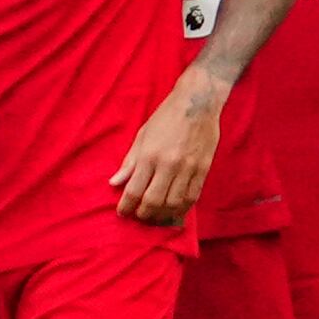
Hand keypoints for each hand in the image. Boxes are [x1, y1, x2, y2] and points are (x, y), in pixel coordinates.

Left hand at [111, 70, 228, 222]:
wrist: (198, 102)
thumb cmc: (166, 117)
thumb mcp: (143, 135)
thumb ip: (129, 162)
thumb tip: (114, 183)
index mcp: (149, 155)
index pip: (134, 190)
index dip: (126, 207)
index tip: (122, 213)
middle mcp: (168, 164)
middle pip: (153, 202)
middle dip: (144, 214)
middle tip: (139, 216)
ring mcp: (188, 168)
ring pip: (173, 203)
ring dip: (163, 215)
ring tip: (156, 216)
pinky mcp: (203, 169)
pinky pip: (192, 197)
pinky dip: (182, 208)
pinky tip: (175, 210)